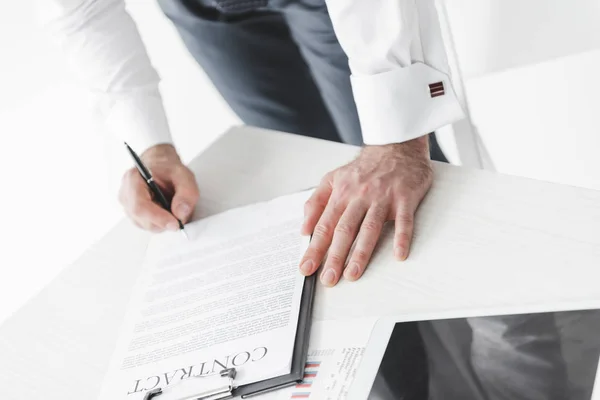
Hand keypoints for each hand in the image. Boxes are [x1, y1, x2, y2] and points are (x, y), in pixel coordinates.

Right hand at [119, 144, 199, 231]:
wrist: (160, 166)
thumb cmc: (168, 170)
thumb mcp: (184, 175)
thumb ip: (187, 193)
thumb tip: (181, 214)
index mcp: (133, 180)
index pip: (140, 206)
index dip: (158, 218)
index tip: (175, 223)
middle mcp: (126, 195)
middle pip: (143, 220)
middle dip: (164, 221)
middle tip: (180, 214)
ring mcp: (127, 206)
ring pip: (146, 225)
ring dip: (163, 222)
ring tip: (172, 206)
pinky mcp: (133, 214)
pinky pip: (148, 225)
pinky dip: (160, 222)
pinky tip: (165, 210)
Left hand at [299, 136, 432, 286]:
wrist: (395, 146)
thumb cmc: (364, 168)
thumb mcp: (332, 179)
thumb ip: (316, 202)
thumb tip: (304, 228)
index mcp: (341, 194)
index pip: (324, 226)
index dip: (314, 248)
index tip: (306, 268)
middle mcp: (360, 196)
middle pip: (344, 230)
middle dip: (334, 256)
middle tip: (328, 279)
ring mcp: (383, 197)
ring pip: (370, 228)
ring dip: (361, 253)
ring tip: (353, 274)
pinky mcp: (405, 198)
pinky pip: (404, 220)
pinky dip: (402, 238)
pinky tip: (398, 255)